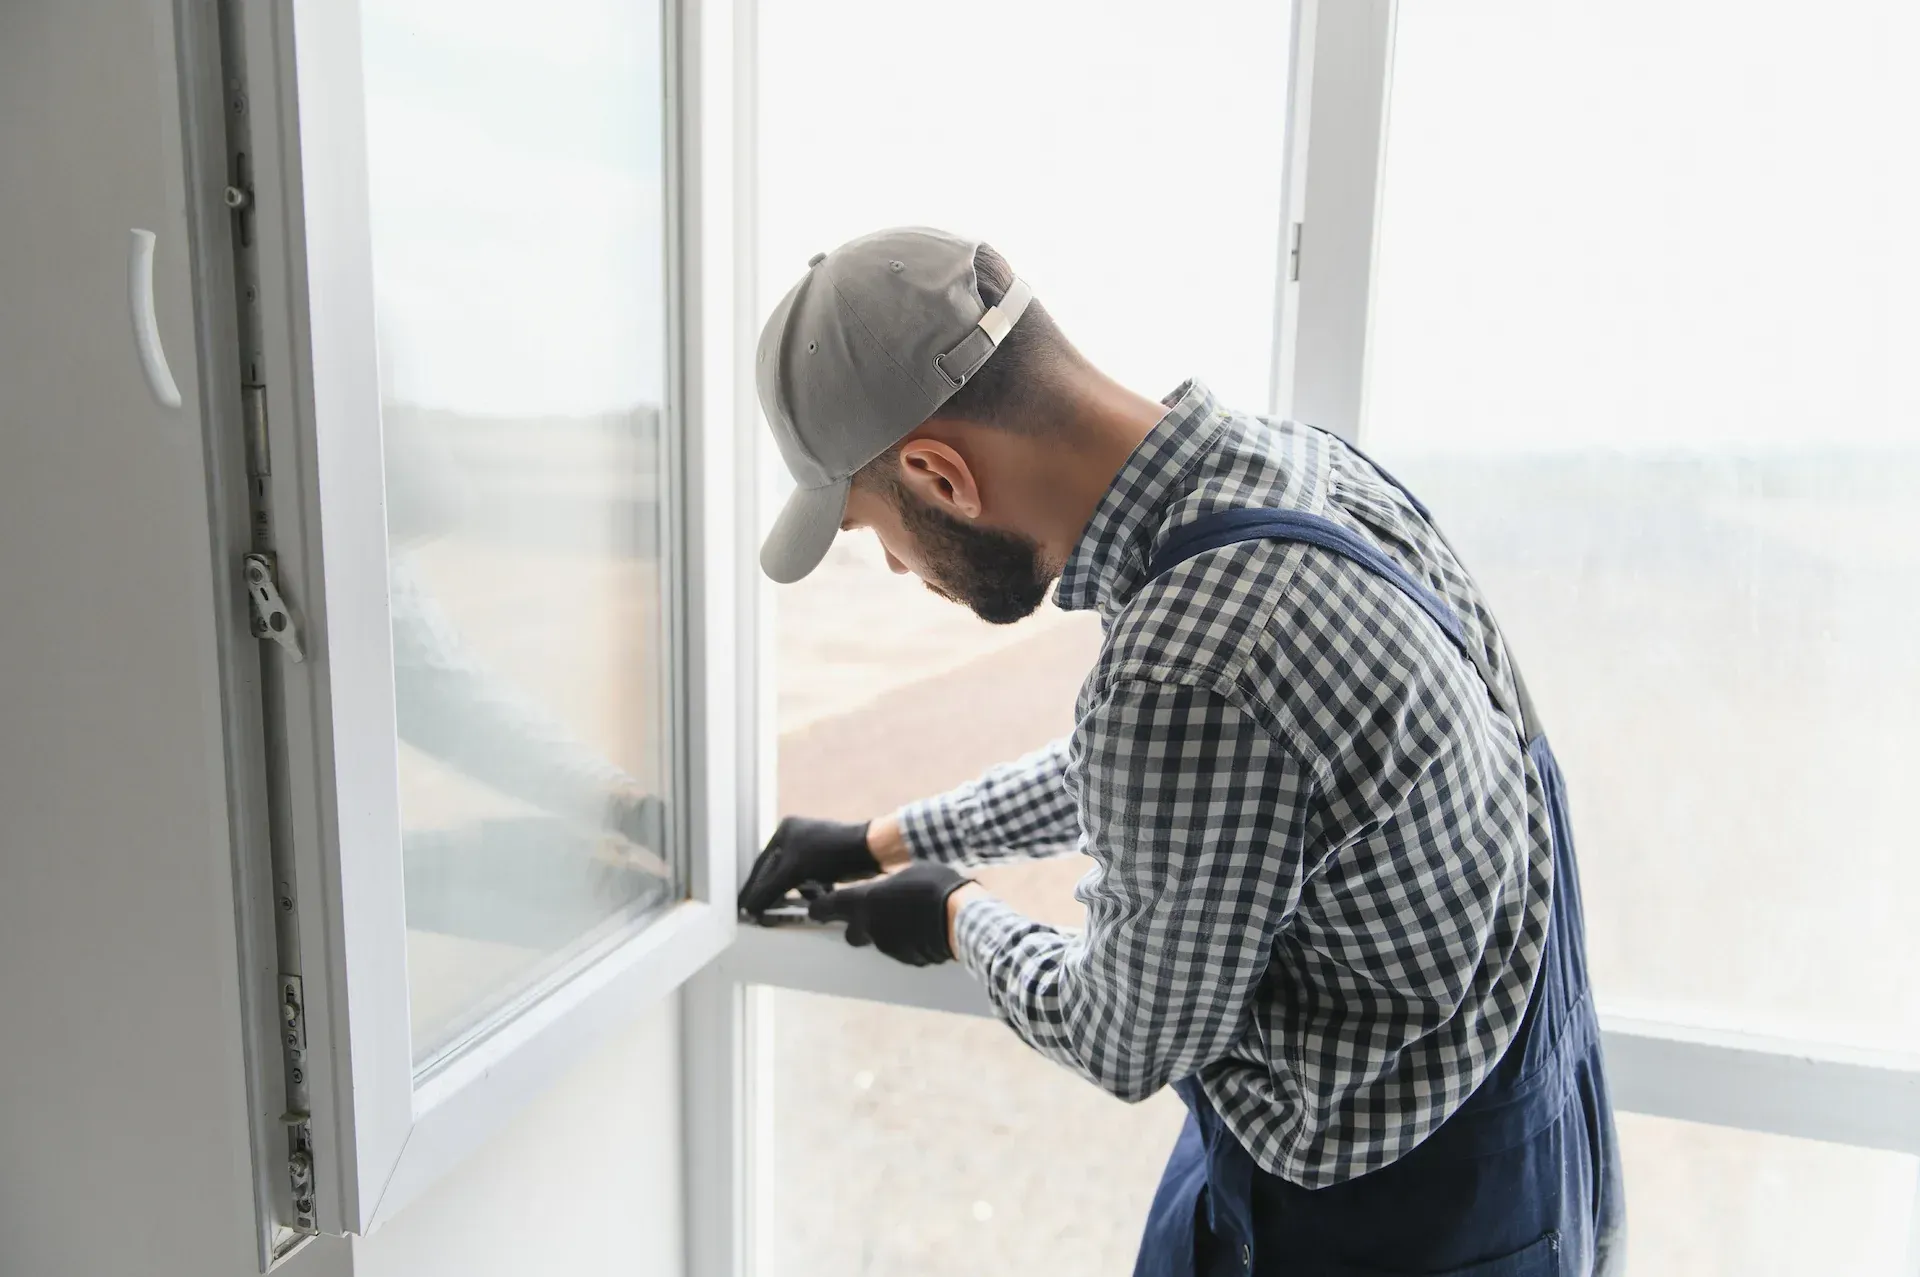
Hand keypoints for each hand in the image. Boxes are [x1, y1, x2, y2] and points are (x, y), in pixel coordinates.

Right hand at [738, 816, 881, 917]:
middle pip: (778, 871)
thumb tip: (749, 908)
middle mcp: (797, 835)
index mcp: (785, 831)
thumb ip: (768, 890)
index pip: (762, 864)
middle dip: (776, 892)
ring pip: (796, 876)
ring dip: (797, 892)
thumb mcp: (793, 872)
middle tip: (765, 912)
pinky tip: (817, 898)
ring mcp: (814, 846)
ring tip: (797, 904)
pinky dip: (813, 890)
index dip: (753, 887)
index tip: (745, 906)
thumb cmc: (831, 853)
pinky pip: (813, 878)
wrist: (870, 850)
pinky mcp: (829, 857)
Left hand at [807, 861, 973, 965]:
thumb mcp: (907, 873)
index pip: (828, 907)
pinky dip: (906, 944)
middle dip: (857, 927)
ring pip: (878, 942)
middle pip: (851, 934)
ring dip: (887, 934)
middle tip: (872, 916)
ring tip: (911, 920)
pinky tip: (924, 932)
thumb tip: (890, 887)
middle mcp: (870, 927)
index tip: (814, 910)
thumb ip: (889, 884)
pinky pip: (900, 951)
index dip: (820, 909)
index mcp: (865, 901)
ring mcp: (888, 947)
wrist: (959, 917)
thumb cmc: (934, 885)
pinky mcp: (906, 960)